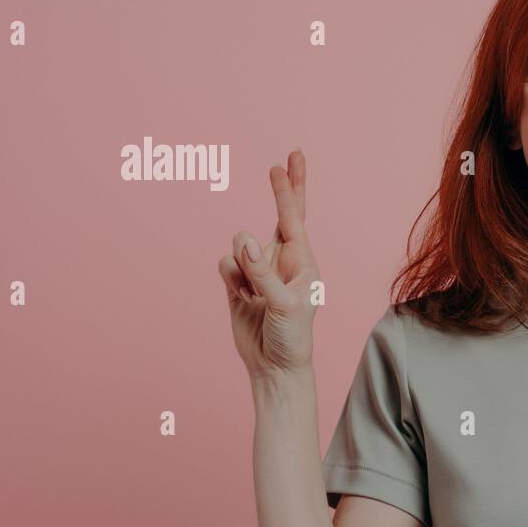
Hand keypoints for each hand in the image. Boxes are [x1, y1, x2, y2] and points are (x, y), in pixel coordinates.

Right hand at [218, 150, 321, 379]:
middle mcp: (282, 260)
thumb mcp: (283, 305)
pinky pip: (225, 264)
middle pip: (278, 216)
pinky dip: (229, 277)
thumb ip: (261, 273)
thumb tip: (243, 241)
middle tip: (284, 162)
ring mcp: (259, 270)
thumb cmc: (292, 336)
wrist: (274, 365)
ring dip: (242, 265)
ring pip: (239, 244)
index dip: (289, 189)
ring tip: (254, 294)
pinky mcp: (238, 282)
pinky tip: (241, 297)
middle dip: (281, 190)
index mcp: (302, 261)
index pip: (294, 217)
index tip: (288, 161)